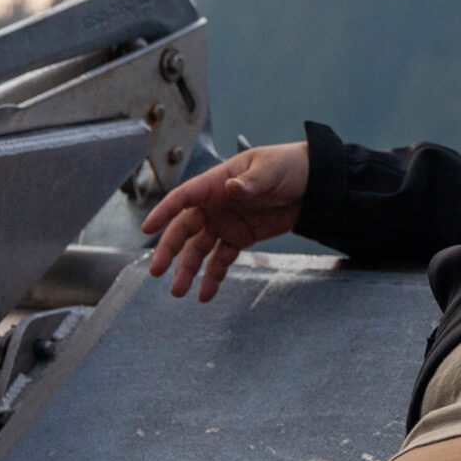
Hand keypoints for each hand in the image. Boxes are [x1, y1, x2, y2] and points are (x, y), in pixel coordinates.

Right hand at [141, 141, 309, 301]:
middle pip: (184, 229)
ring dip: (187, 270)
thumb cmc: (287, 166)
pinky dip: (213, 277)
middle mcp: (214, 205)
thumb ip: (251, 181)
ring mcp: (224, 223)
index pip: (183, 197)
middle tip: (156, 270)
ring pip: (198, 249)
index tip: (148, 228)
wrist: (312, 184)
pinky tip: (205, 294)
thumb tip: (232, 187)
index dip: (164, 211)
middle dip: (169, 250)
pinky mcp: (239, 238)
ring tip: (179, 292)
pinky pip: (221, 259)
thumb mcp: (270, 169)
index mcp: (216, 183)